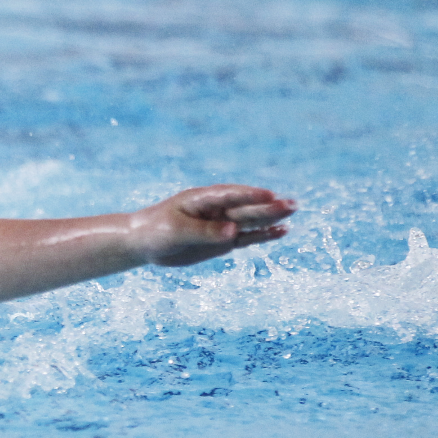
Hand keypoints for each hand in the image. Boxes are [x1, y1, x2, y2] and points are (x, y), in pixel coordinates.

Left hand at [128, 184, 295, 266]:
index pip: (230, 195)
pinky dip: (263, 235)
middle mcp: (215, 209)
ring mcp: (221, 224)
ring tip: (294, 211)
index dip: (249, 195)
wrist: (143, 243)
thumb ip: (204, 231)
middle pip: (246, 207)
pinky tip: (282, 231)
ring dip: (271, 217)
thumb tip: (233, 232)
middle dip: (269, 206)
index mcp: (201, 199)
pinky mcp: (223, 240)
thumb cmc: (155, 231)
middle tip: (294, 204)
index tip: (270, 195)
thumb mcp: (176, 231)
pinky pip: (247, 237)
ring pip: (250, 220)